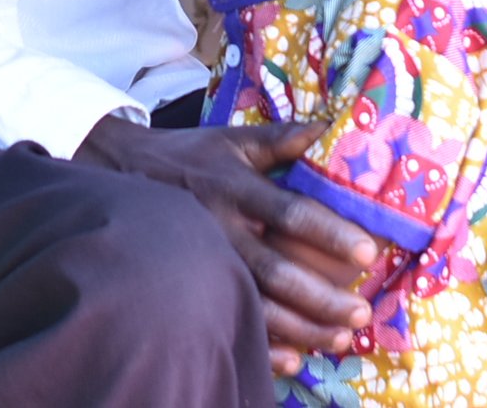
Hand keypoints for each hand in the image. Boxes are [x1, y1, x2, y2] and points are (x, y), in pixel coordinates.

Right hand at [78, 116, 375, 375]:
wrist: (119, 174)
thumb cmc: (189, 159)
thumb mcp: (231, 141)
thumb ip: (280, 140)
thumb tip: (329, 126)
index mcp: (237, 188)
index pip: (290, 212)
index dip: (329, 233)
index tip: (367, 252)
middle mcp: (222, 227)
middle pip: (276, 269)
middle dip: (321, 296)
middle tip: (360, 312)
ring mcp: (205, 260)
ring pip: (256, 302)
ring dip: (300, 326)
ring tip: (340, 339)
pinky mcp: (191, 282)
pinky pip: (227, 318)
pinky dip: (259, 342)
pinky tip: (290, 359)